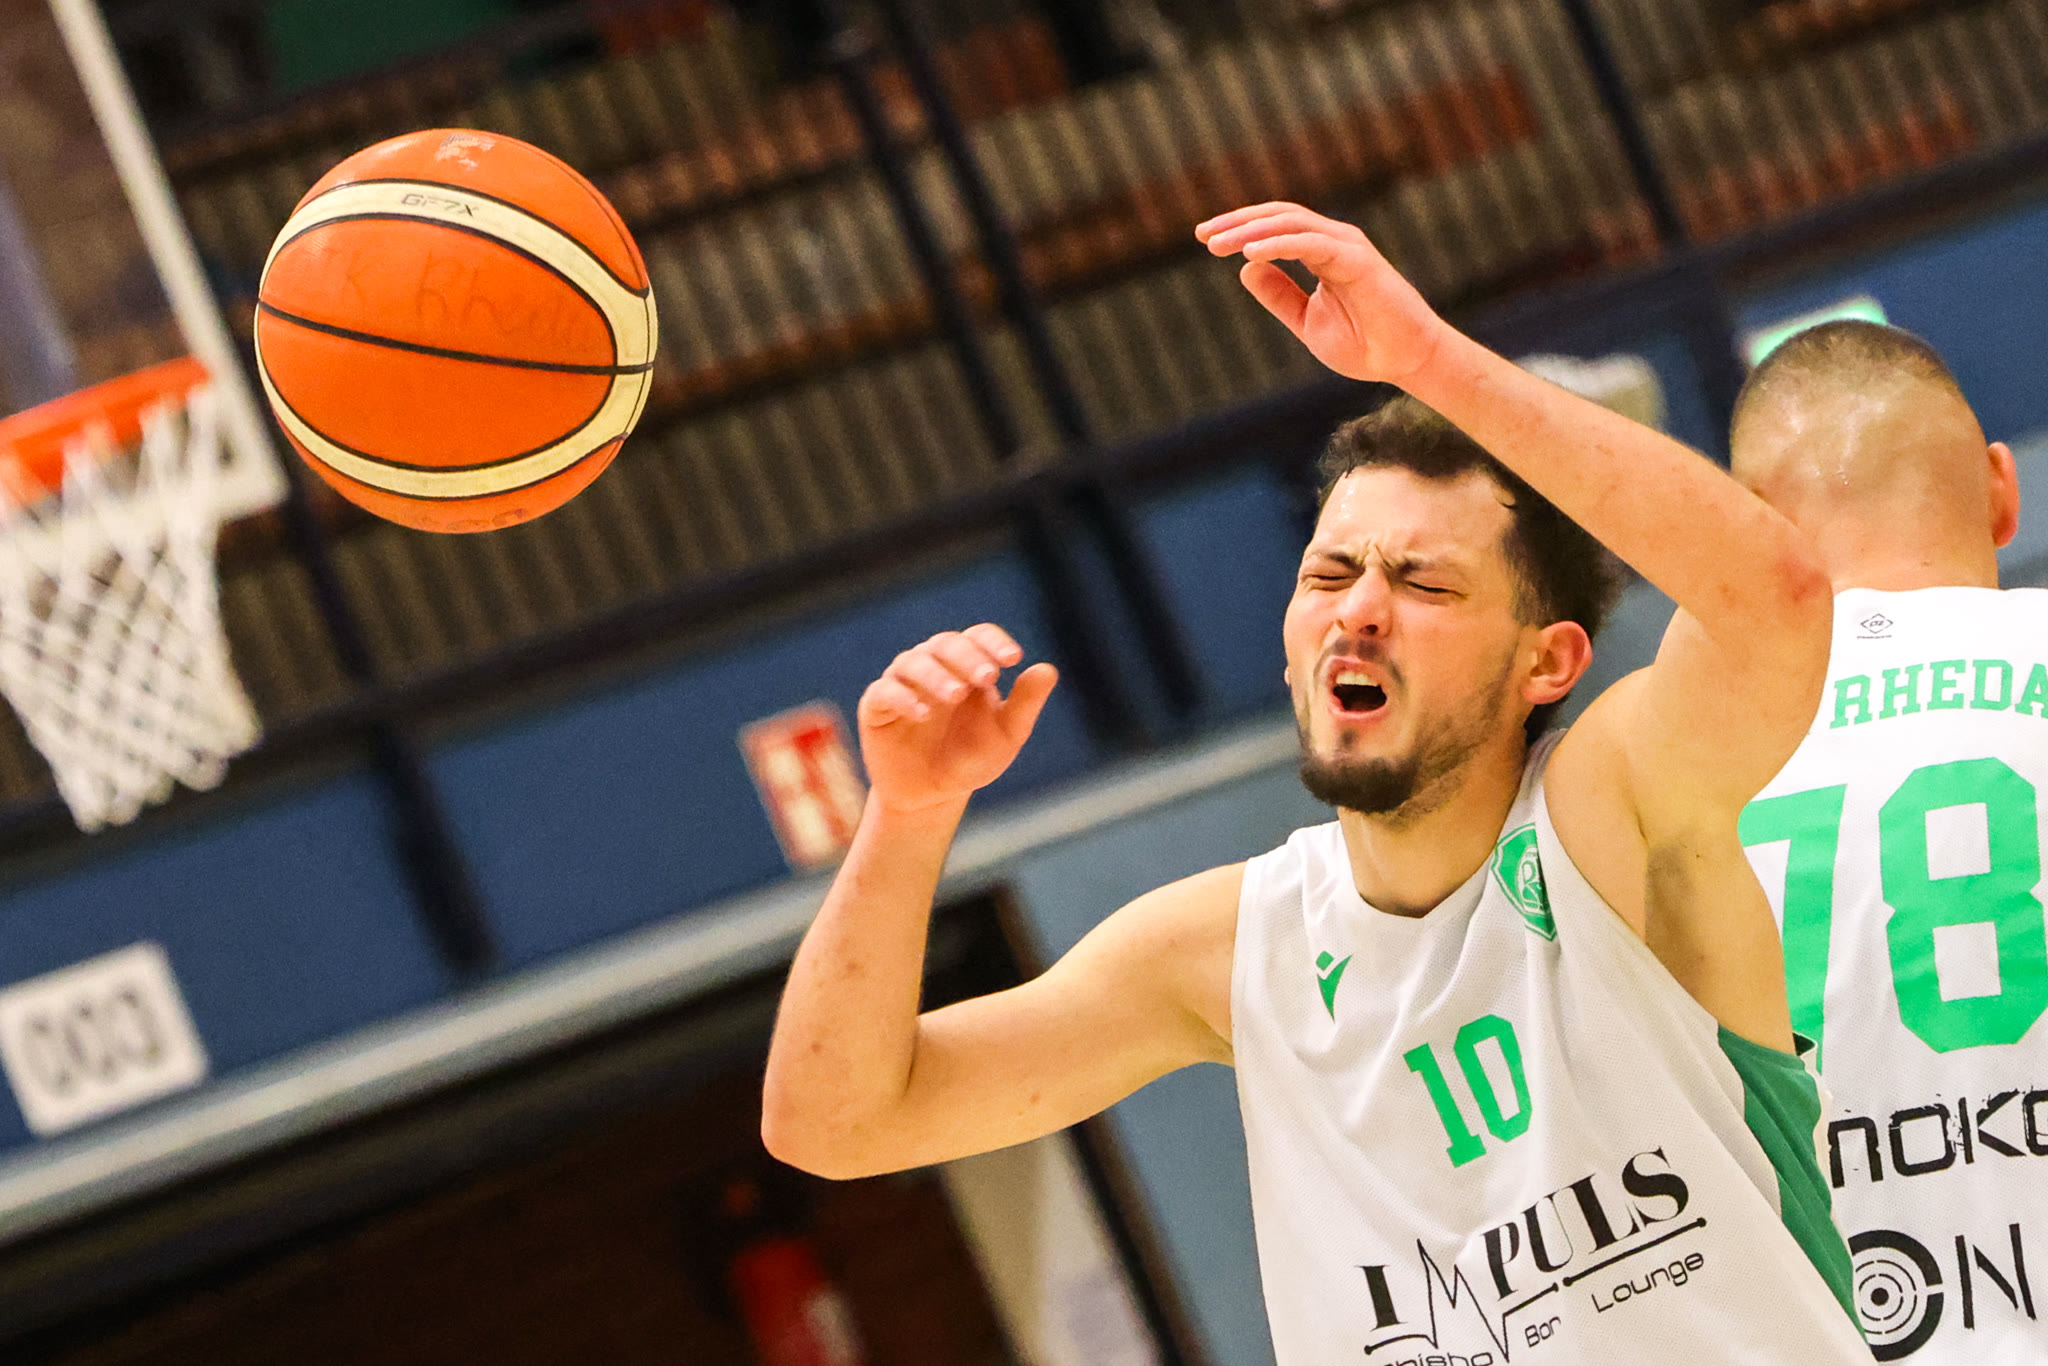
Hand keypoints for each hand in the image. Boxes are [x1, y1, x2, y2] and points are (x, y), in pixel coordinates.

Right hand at [857, 624, 1058, 813]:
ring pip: (914, 661)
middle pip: (945, 644)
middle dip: (968, 657)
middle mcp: (933, 666)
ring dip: (937, 675)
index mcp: (966, 666)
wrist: (932, 796)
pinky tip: (923, 713)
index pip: (978, 637)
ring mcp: (902, 683)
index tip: (1013, 659)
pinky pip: (884, 692)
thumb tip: (1048, 669)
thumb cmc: (971, 759)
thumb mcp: (1006, 736)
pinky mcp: (876, 707)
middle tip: (987, 677)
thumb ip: (1025, 703)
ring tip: (956, 695)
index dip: (993, 642)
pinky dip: (903, 697)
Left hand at [1196, 203, 1445, 384]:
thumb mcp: (1306, 321)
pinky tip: (1250, 253)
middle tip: (1202, 235)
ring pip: (1291, 224)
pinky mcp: (1358, 260)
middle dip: (1237, 222)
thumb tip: (1245, 267)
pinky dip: (1279, 244)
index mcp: (1321, 252)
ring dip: (1251, 231)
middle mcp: (1333, 241)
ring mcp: (1347, 247)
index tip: (1205, 239)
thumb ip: (1279, 295)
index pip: (1275, 227)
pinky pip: (1311, 243)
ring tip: (1217, 244)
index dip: (1240, 228)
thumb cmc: (1363, 344)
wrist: (1404, 362)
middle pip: (1278, 217)